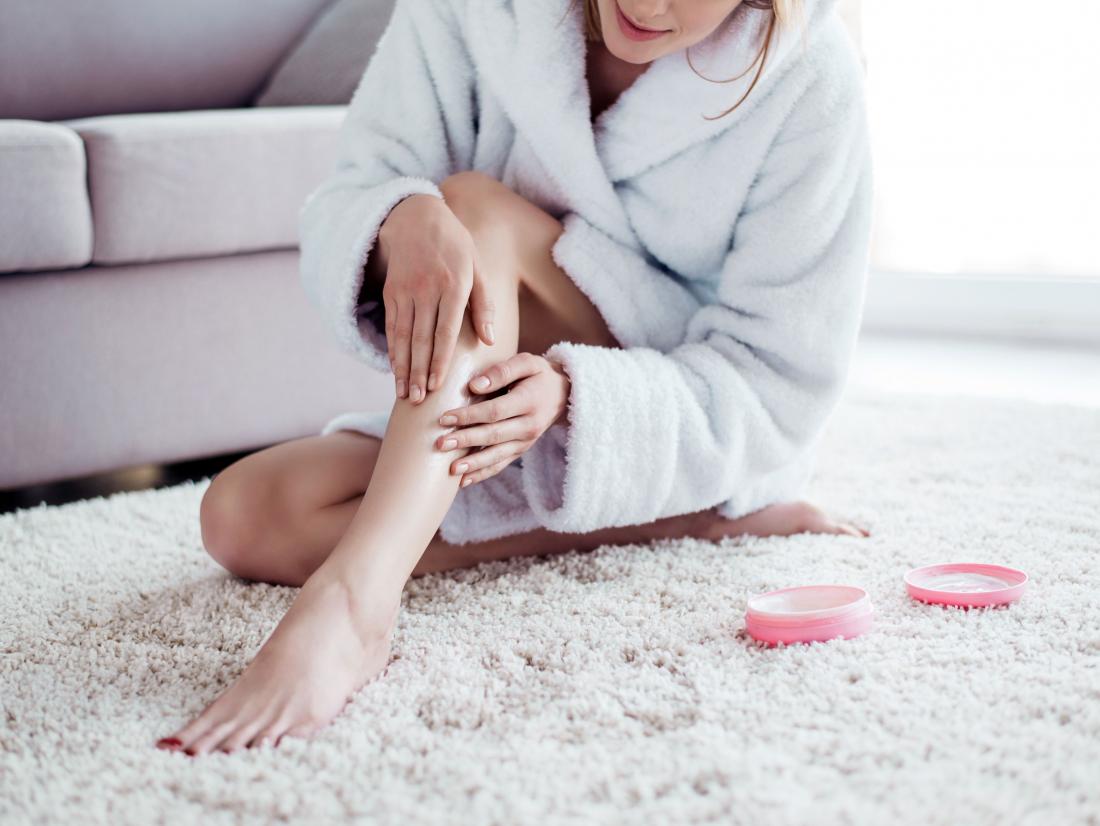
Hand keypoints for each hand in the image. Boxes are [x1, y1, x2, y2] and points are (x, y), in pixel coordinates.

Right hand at [377, 194, 495, 402]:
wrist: (416, 218)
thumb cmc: (456, 247)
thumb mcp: (477, 268)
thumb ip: (485, 304)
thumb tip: (490, 339)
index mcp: (452, 286)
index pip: (444, 331)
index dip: (439, 360)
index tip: (437, 385)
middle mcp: (426, 291)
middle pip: (420, 339)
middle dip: (418, 372)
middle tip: (417, 400)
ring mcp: (405, 292)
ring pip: (402, 336)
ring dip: (402, 367)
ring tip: (404, 394)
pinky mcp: (391, 293)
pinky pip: (391, 327)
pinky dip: (392, 350)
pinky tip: (395, 370)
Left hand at [434, 352, 570, 486]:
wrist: (563, 394)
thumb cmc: (538, 374)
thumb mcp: (526, 362)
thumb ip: (501, 371)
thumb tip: (474, 385)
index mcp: (529, 401)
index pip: (495, 411)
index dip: (469, 416)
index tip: (445, 417)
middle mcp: (529, 425)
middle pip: (494, 435)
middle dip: (466, 441)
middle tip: (440, 444)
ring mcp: (526, 442)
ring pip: (497, 456)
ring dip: (473, 464)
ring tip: (451, 469)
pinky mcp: (521, 451)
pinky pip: (501, 465)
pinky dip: (482, 474)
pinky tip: (463, 481)